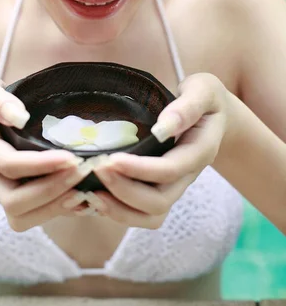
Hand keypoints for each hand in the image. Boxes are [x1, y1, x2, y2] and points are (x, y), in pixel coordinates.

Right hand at [0, 74, 93, 230]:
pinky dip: (58, 211)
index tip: (70, 157)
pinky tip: (83, 198)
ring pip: (21, 217)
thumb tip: (20, 116)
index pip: (7, 164)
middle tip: (84, 170)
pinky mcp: (15, 195)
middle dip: (51, 190)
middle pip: (14, 201)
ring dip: (55, 206)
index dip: (39, 165)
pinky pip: (32, 217)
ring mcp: (0, 188)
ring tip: (85, 188)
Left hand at [84, 73, 229, 225]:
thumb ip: (187, 107)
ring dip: (119, 209)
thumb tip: (163, 127)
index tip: (112, 159)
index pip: (170, 170)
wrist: (214, 116)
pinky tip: (95, 198)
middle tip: (96, 169)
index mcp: (200, 151)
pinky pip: (142, 213)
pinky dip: (119, 211)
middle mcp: (187, 175)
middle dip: (124, 190)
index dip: (140, 169)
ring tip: (91, 192)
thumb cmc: (206, 99)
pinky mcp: (161, 189)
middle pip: (159, 201)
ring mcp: (175, 186)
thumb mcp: (203, 91)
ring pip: (151, 215)